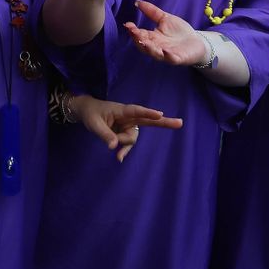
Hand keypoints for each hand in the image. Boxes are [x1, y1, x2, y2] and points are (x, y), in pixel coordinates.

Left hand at [67, 93, 183, 161]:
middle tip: (180, 123)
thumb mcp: (94, 124)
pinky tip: (119, 158)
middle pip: (149, 120)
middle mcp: (129, 117)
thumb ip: (105, 134)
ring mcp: (129, 125)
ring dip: (125, 144)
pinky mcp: (126, 132)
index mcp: (122, 110)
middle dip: (164, 122)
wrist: (87, 112)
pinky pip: (129, 144)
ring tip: (112, 146)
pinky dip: (125, 150)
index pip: (136, 111)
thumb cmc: (91, 114)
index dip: (148, 113)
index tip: (159, 114)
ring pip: (133, 138)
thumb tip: (114, 147)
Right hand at [123, 0, 208, 66]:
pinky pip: (171, 59)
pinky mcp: (178, 58)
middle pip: (144, 46)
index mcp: (153, 38)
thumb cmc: (180, 31)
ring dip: (149, 49)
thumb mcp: (165, 19)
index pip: (140, 35)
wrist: (197, 41)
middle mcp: (157, 47)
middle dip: (138, 40)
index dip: (133, 31)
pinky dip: (168, 56)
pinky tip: (165, 52)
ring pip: (155, 54)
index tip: (127, 24)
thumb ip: (152, 12)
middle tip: (133, 32)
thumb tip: (137, 2)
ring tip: (145, 42)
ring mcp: (167, 54)